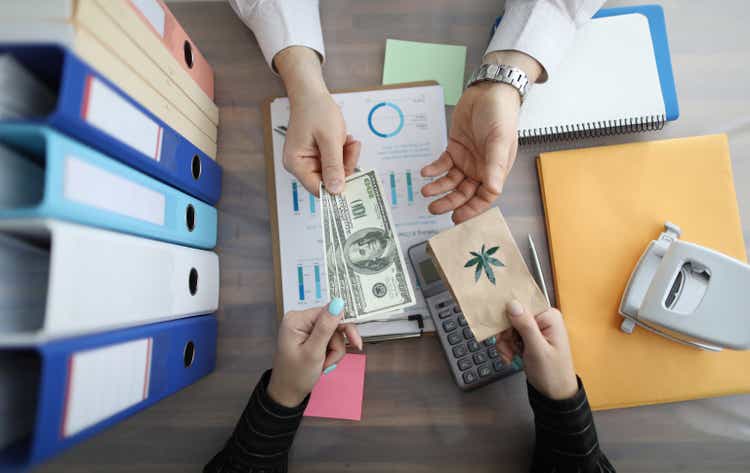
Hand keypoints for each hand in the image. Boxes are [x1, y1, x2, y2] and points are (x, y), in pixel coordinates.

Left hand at [267, 298, 362, 406]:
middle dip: (337, 344)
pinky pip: (330, 340)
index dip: (344, 326)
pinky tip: (323, 362)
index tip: (355, 342)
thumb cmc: (295, 376)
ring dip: (334, 351)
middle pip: (333, 323)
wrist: (288, 393)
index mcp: (297, 319)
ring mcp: (306, 329)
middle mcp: (301, 320)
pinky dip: (331, 353)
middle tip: (333, 359)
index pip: (329, 312)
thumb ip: (326, 327)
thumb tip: (338, 303)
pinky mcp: (311, 337)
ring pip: (335, 334)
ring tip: (324, 364)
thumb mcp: (313, 352)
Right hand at [275, 46, 360, 194]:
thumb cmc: (316, 110)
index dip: (336, 188)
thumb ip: (333, 165)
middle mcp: (300, 165)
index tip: (354, 183)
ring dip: (346, 158)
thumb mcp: (329, 139)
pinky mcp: (318, 156)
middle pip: (328, 180)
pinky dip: (344, 153)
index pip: (317, 188)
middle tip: (352, 149)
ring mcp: (309, 161)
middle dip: (344, 166)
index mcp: (296, 164)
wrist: (312, 93)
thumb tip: (336, 190)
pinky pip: (335, 163)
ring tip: (348, 141)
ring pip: (335, 172)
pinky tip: (344, 140)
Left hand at [420, 51, 541, 223]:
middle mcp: (481, 169)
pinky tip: (425, 173)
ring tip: (425, 192)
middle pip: (464, 193)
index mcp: (496, 171)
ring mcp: (467, 159)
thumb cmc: (500, 116)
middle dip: (449, 202)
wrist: (488, 92)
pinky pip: (442, 164)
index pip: (484, 197)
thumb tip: (493, 190)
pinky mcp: (454, 149)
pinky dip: (434, 170)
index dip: (471, 209)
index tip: (456, 218)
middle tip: (434, 208)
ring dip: (438, 187)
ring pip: (451, 181)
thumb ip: (495, 167)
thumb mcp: (499, 141)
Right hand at [496, 300, 577, 400]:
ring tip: (510, 356)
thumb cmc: (551, 372)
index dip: (508, 314)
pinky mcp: (528, 337)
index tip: (501, 329)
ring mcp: (535, 328)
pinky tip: (510, 357)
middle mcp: (542, 318)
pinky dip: (507, 347)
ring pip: (508, 326)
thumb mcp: (537, 349)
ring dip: (505, 342)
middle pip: (512, 315)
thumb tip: (512, 303)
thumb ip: (525, 325)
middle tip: (507, 349)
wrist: (554, 394)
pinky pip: (510, 335)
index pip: (522, 304)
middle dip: (506, 333)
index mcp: (549, 316)